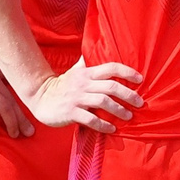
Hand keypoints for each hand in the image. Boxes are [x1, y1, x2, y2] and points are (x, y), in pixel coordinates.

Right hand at [24, 59, 145, 134]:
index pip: (111, 68)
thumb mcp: (75, 71)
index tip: (140, 79)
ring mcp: (77, 98)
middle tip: (140, 102)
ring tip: (129, 116)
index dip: (127, 72)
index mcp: (86, 73)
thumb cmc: (61, 85)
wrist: (40, 98)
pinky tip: (112, 129)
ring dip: (119, 110)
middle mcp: (83, 84)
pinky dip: (103, 125)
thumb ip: (86, 63)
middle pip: (111, 86)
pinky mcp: (71, 112)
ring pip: (103, 102)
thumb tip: (95, 50)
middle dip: (129, 95)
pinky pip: (91, 119)